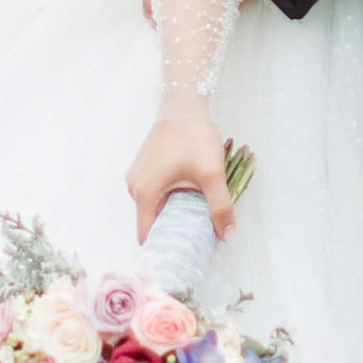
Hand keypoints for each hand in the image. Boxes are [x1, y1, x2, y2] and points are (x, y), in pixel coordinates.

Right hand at [127, 101, 231, 241]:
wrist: (184, 104)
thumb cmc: (194, 136)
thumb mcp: (212, 173)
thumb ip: (220, 207)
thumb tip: (228, 236)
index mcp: (145, 193)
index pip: (148, 236)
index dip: (164, 249)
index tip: (182, 258)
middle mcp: (134, 187)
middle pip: (151, 222)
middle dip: (172, 233)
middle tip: (196, 241)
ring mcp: (136, 177)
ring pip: (153, 208)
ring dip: (171, 215)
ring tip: (195, 220)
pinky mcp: (143, 169)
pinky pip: (153, 195)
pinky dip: (167, 201)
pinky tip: (187, 199)